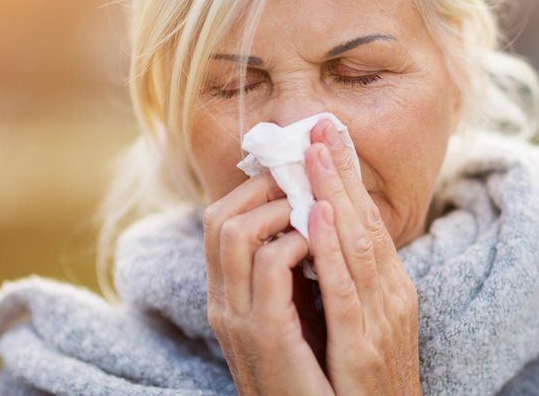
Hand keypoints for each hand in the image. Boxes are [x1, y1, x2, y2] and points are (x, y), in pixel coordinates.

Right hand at [203, 171, 333, 395]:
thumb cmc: (314, 371)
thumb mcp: (294, 314)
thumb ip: (291, 274)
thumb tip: (307, 222)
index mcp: (229, 295)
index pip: (219, 221)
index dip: (253, 186)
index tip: (293, 167)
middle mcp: (224, 302)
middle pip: (218, 218)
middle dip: (262, 185)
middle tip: (302, 172)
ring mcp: (239, 317)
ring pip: (234, 232)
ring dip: (278, 205)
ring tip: (312, 201)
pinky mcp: (266, 333)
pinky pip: (269, 266)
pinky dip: (294, 240)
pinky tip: (320, 234)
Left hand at [303, 119, 422, 394]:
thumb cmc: (367, 387)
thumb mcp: (365, 325)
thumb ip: (349, 284)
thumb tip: (322, 239)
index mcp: (390, 290)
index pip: (368, 223)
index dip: (348, 179)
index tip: (329, 137)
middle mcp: (392, 297)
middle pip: (365, 223)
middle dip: (342, 172)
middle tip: (322, 125)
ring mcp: (381, 321)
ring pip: (357, 246)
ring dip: (335, 195)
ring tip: (316, 152)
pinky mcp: (362, 349)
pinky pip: (344, 292)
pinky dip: (331, 252)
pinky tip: (317, 216)